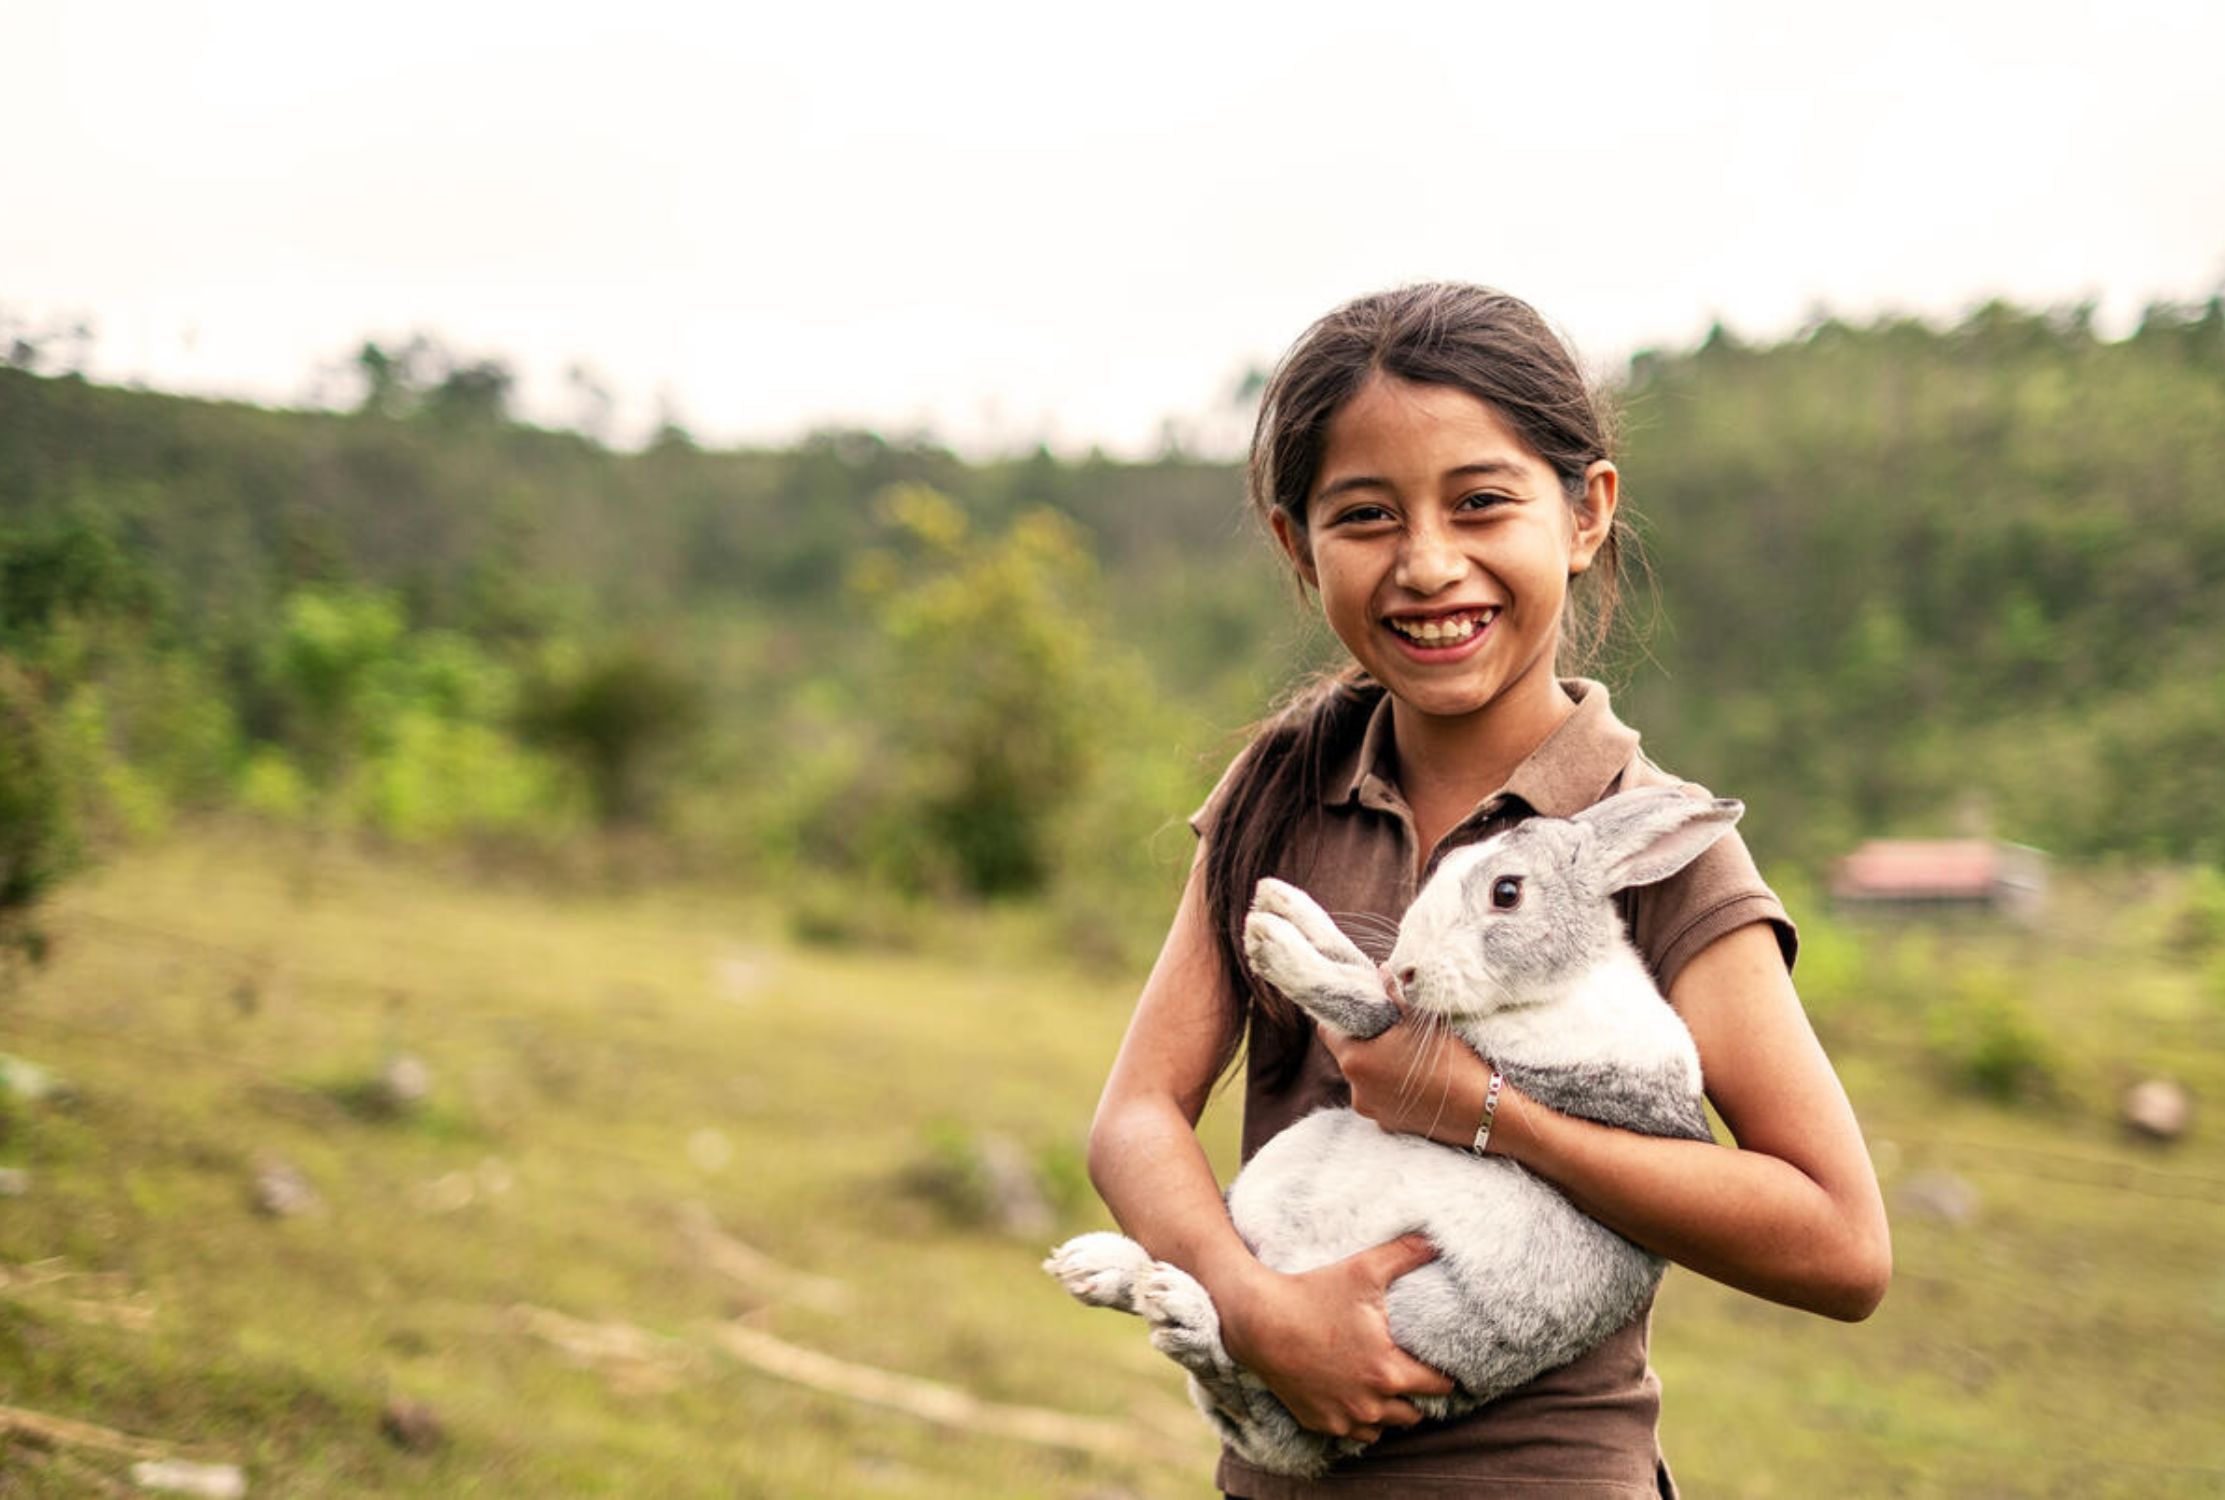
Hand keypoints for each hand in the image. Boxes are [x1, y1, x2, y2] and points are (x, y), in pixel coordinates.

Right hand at [1217, 1233, 1455, 1440]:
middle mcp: (1370, 1404)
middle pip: (1414, 1415)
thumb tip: (1436, 1241)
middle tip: (1408, 1372)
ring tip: (1381, 1386)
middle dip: (1415, 1395)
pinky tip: (1351, 1395)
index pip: (1438, 1387)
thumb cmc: (1311, 1294)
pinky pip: (1351, 1433)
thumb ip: (1406, 1254)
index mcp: (1388, 1371)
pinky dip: (1356, 1419)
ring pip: (1383, 1428)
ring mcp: (1342, 1418)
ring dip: (1387, 1412)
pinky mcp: (1318, 1423)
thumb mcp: (1362, 1270)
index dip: (1443, 1375)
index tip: (1440, 1366)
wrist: (1257, 1320)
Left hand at [1319, 976, 1496, 1146]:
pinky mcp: (1390, 1126)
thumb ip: (1394, 995)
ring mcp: (1372, 1112)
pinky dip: (1393, 1088)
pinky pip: (1382, 1099)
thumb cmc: (1451, 1061)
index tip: (1360, 1010)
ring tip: (1409, 1057)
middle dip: (1366, 1041)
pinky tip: (1418, 1081)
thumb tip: (1382, 971)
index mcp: (1355, 1060)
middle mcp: (1356, 1091)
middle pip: (1348, 1056)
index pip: (1328, 1032)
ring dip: (1380, 1066)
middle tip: (1391, 1029)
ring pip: (1366, 1079)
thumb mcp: (1421, 1021)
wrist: (1483, 1110)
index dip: (1342, 1018)